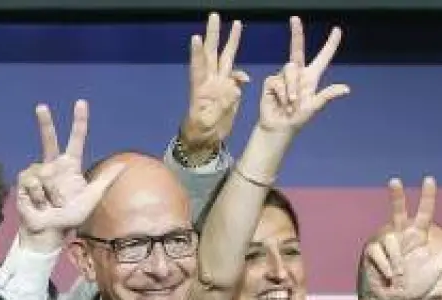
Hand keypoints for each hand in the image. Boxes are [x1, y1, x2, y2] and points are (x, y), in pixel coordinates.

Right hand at [15, 100, 124, 250]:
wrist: (49, 232)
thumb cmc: (71, 217)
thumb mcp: (92, 198)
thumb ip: (105, 180)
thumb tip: (124, 165)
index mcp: (70, 166)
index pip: (76, 140)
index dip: (79, 122)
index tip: (81, 103)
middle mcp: (53, 166)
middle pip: (49, 140)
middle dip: (45, 123)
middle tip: (41, 106)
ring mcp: (37, 173)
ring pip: (44, 172)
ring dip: (52, 193)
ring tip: (52, 205)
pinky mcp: (24, 182)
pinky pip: (33, 181)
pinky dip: (38, 195)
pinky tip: (38, 204)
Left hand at [179, 13, 248, 153]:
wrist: (205, 140)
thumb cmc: (199, 133)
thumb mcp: (205, 124)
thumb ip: (219, 106)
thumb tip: (235, 87)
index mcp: (200, 89)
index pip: (198, 67)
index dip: (198, 53)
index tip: (196, 38)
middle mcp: (209, 82)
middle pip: (212, 53)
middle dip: (214, 34)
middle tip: (214, 15)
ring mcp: (219, 84)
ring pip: (225, 58)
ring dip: (230, 41)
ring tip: (236, 24)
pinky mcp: (229, 90)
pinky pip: (236, 77)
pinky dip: (241, 75)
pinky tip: (245, 79)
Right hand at [257, 17, 348, 135]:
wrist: (279, 127)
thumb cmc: (298, 118)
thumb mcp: (315, 107)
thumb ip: (328, 95)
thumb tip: (346, 89)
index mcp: (312, 77)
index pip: (323, 57)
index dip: (330, 44)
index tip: (337, 30)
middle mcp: (298, 73)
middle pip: (297, 49)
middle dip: (296, 33)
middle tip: (294, 18)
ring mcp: (284, 77)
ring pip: (290, 71)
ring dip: (291, 89)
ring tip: (291, 104)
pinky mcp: (271, 82)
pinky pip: (278, 82)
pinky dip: (282, 94)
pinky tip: (281, 103)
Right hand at [361, 177, 441, 299]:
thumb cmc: (418, 287)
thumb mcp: (439, 268)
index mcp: (418, 237)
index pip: (424, 213)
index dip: (426, 197)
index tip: (428, 179)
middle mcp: (401, 237)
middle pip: (398, 212)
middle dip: (396, 196)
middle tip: (395, 181)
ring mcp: (386, 245)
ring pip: (391, 239)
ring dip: (397, 260)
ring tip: (399, 276)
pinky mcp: (372, 253)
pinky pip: (379, 252)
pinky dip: (386, 266)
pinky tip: (390, 276)